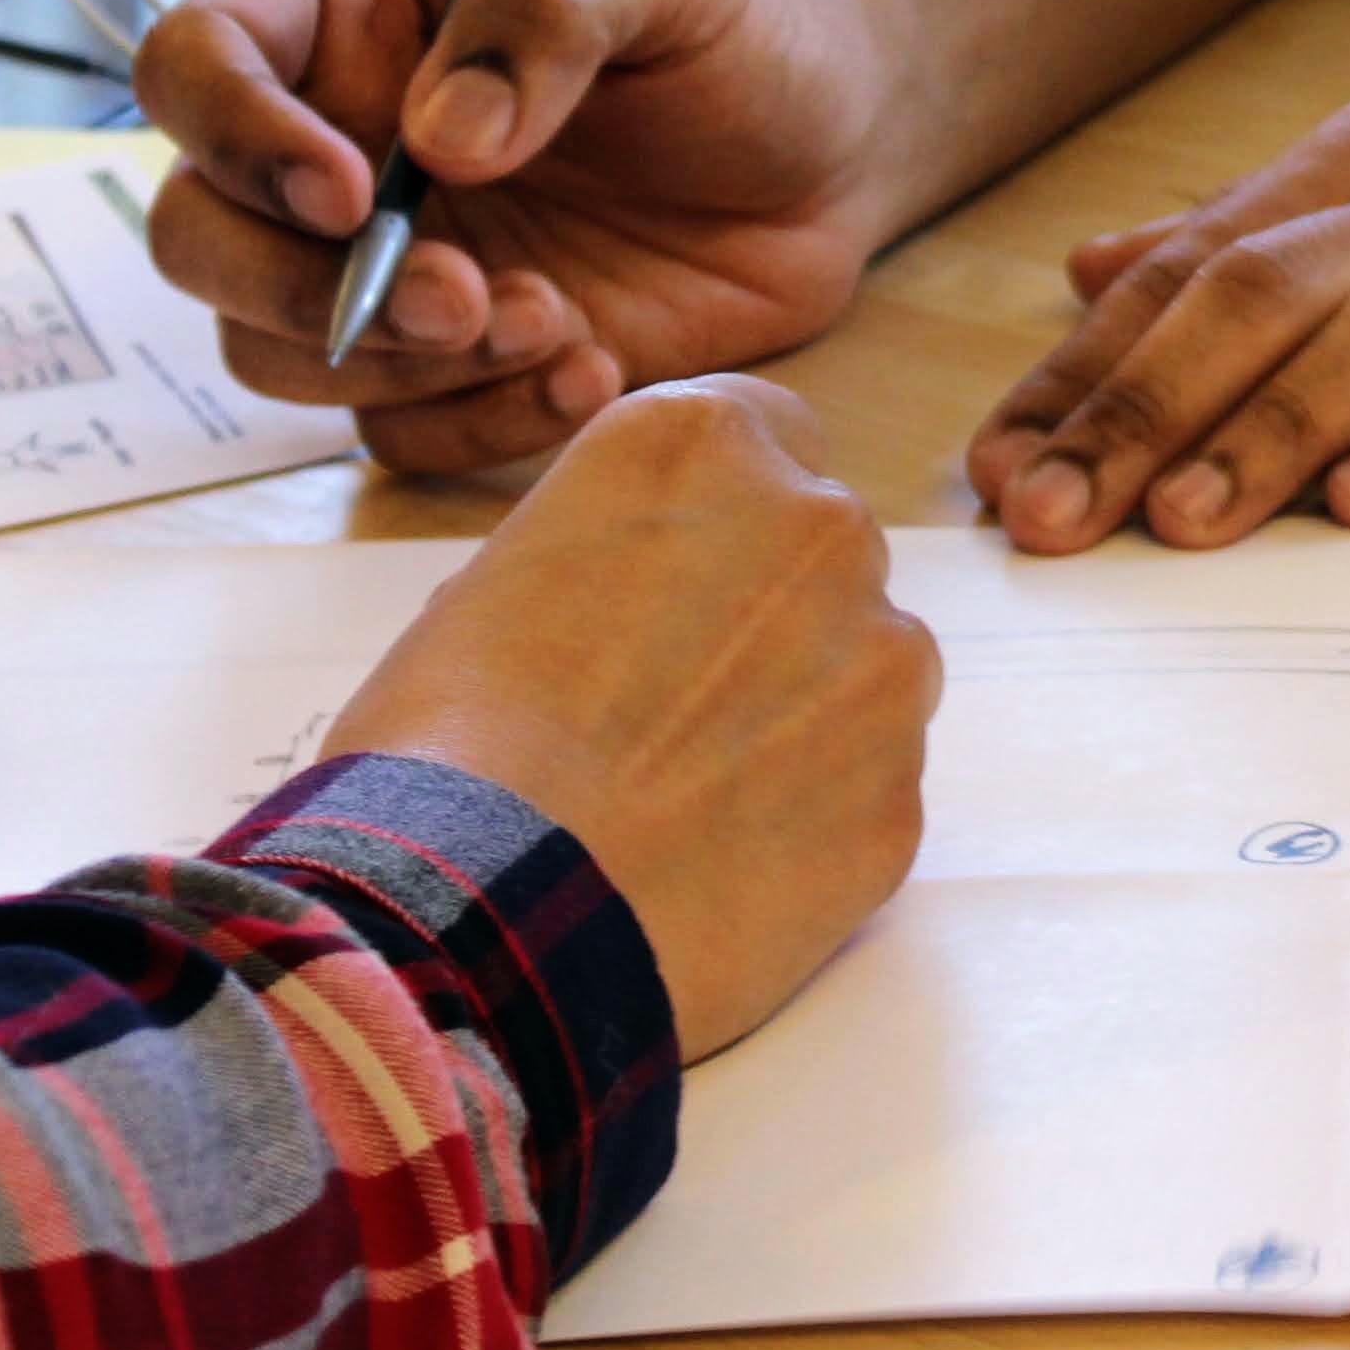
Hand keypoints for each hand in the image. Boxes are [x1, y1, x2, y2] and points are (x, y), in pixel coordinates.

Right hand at [138, 0, 903, 475]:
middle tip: (459, 296)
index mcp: (346, 11)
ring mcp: (381, 263)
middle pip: (199, 237)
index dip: (235, 132)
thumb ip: (547, 12)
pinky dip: (483, 423)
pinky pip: (398, 432)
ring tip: (560, 321)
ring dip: (401, 366)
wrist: (836, 148)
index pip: (193, 60)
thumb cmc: (737, 25)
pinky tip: (598, 368)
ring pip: (277, 353)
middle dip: (304, 289)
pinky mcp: (452, 366)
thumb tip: (437, 137)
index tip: (351, 188)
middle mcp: (331, 140)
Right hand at [319, 375, 934, 1055]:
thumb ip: (611, 550)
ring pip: (863, 666)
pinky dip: (812, 819)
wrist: (486, 917)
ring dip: (801, 711)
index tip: (672, 577)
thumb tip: (642, 592)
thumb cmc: (447, 748)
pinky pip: (869, 788)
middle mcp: (819, 524)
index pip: (760, 432)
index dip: (715, 513)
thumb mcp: (494, 582)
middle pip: (819, 551)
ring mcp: (881, 661)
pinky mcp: (902, 793)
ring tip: (685, 795)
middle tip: (665, 704)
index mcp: (702, 441)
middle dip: (765, 612)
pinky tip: (719, 863)